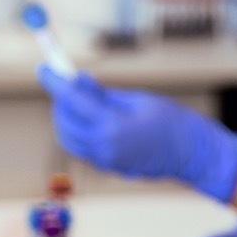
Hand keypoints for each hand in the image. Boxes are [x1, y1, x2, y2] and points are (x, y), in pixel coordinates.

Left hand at [38, 66, 236, 202]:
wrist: (192, 153)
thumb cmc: (171, 120)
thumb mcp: (138, 99)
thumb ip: (104, 94)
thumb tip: (78, 83)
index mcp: (113, 125)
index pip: (73, 100)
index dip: (56, 82)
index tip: (44, 68)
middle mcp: (104, 147)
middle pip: (65, 122)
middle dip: (61, 101)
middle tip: (67, 82)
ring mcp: (105, 161)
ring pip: (69, 139)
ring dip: (66, 118)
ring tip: (79, 100)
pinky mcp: (109, 168)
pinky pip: (83, 148)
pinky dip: (79, 131)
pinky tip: (92, 118)